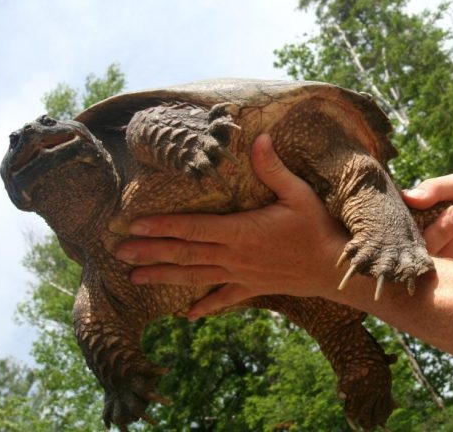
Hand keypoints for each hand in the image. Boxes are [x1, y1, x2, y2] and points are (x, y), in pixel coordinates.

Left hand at [115, 134, 347, 317]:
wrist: (334, 269)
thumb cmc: (317, 228)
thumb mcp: (298, 193)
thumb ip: (273, 168)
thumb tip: (259, 137)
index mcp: (241, 231)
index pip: (193, 228)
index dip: (162, 226)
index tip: (135, 226)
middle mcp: (234, 256)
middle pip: (184, 254)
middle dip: (150, 253)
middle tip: (118, 253)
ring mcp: (240, 275)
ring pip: (195, 276)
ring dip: (163, 277)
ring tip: (134, 278)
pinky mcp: (252, 287)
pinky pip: (223, 299)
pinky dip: (205, 306)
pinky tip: (186, 314)